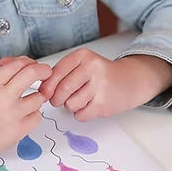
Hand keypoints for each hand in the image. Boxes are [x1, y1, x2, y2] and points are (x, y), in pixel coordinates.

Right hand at [0, 57, 51, 161]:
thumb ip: (1, 73)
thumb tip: (22, 64)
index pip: (18, 64)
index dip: (29, 62)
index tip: (34, 65)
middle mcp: (3, 97)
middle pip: (32, 74)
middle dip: (43, 71)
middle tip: (45, 73)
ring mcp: (12, 114)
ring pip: (38, 97)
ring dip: (35, 97)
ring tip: (24, 102)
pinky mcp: (18, 130)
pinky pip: (36, 116)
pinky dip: (32, 114)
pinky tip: (22, 115)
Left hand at [38, 50, 171, 121]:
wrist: (130, 80)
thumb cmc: (101, 74)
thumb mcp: (82, 65)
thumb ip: (61, 74)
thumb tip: (41, 91)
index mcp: (83, 56)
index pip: (54, 73)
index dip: (47, 86)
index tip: (45, 92)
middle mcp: (92, 68)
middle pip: (61, 91)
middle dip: (57, 99)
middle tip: (60, 100)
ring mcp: (100, 85)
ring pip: (70, 104)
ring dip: (71, 106)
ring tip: (81, 99)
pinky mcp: (105, 103)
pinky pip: (81, 114)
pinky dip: (81, 114)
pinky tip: (89, 105)